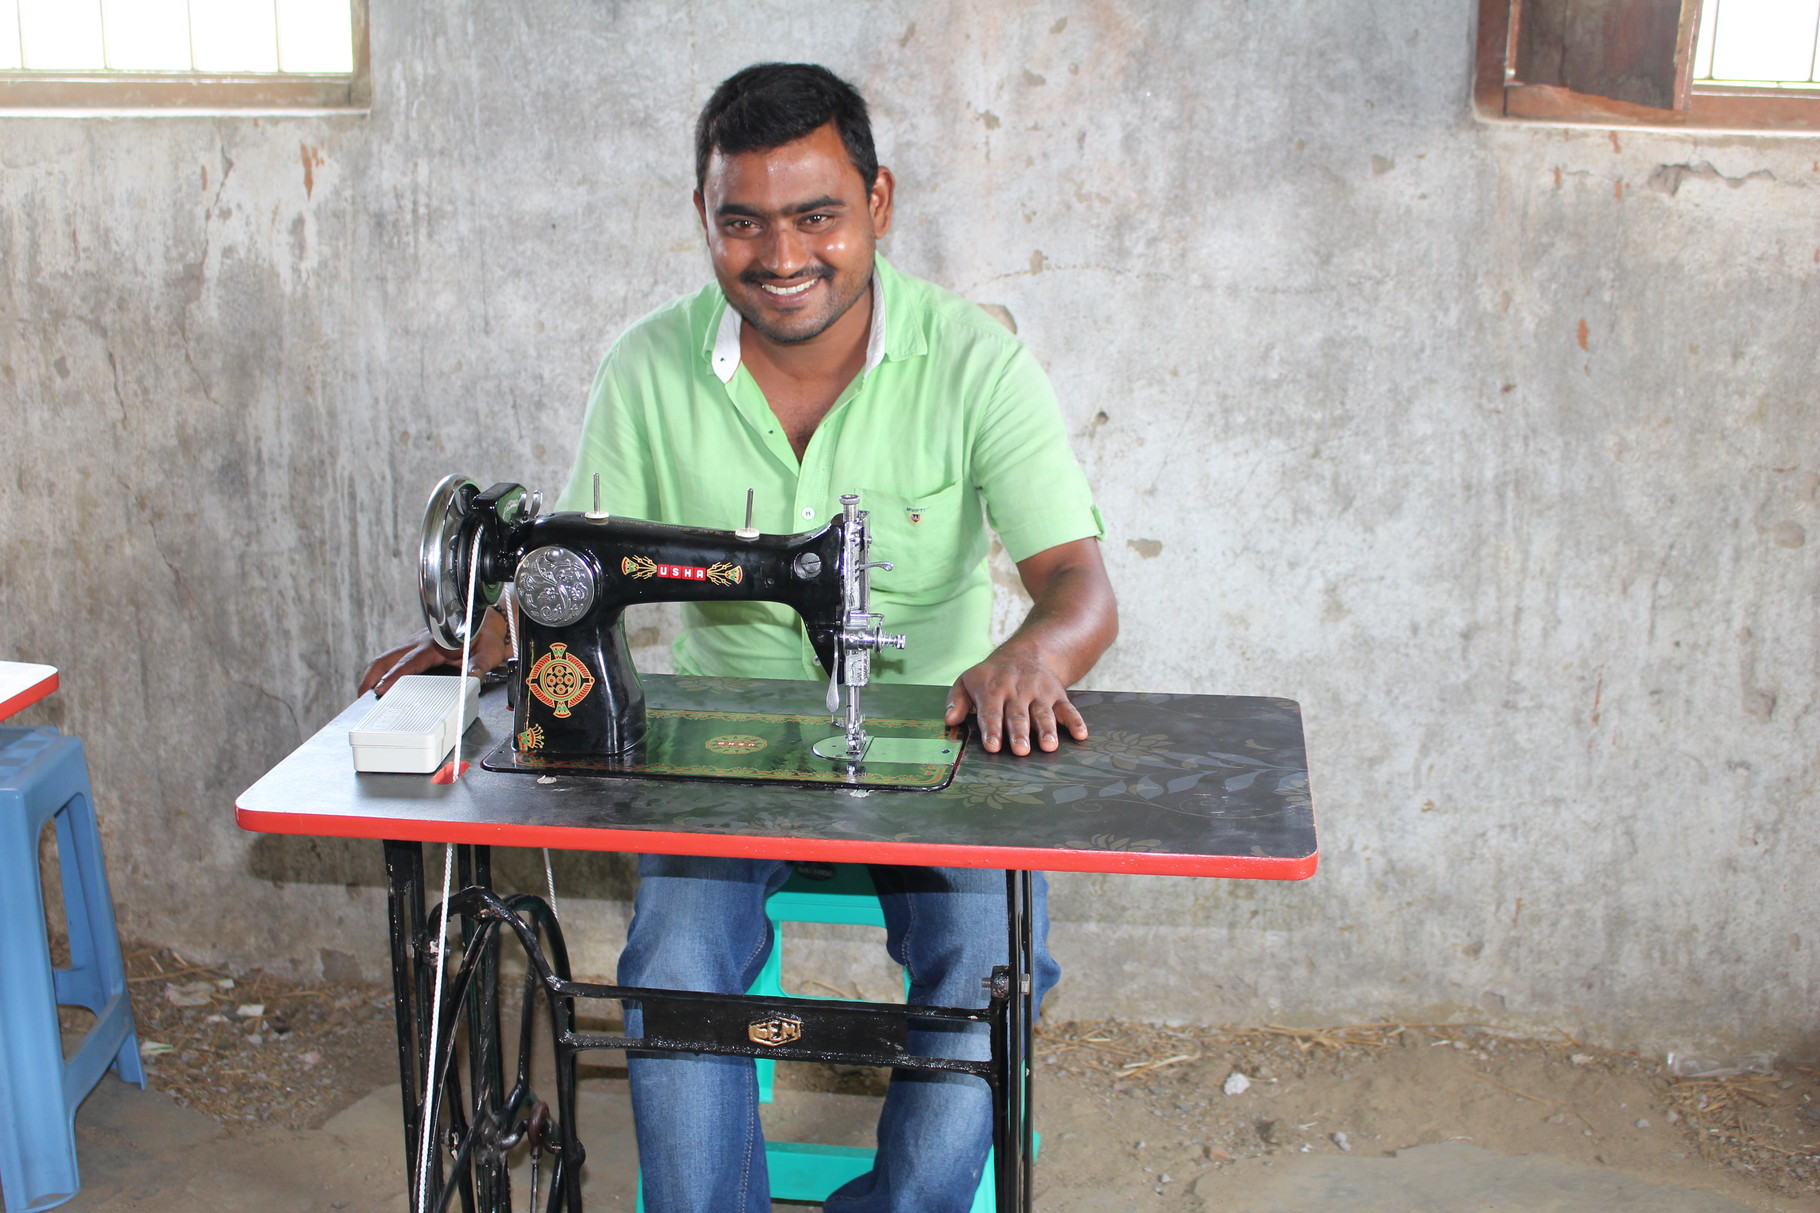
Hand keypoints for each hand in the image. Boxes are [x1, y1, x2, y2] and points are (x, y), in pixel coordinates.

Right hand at [357, 616, 508, 696]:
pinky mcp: (415, 647)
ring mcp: (415, 644)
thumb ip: (479, 665)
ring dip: (374, 674)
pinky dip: (382, 670)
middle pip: (386, 658)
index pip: (408, 663)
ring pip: (386, 658)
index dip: (392, 677)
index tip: (379, 688)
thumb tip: (472, 677)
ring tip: (365, 694)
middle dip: (370, 677)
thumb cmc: (485, 635)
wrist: (486, 619)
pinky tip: (381, 683)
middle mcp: (419, 643)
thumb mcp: (488, 652)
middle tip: (361, 696)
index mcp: (434, 644)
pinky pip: (394, 658)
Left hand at [944, 644, 1088, 755]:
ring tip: (1048, 746)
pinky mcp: (1057, 695)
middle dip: (1019, 733)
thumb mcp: (968, 680)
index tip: (992, 746)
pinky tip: (1081, 735)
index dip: (992, 729)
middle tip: (1021, 750)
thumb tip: (950, 721)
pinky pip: (1068, 708)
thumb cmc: (991, 675)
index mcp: (993, 690)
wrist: (1027, 652)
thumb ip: (956, 701)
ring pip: (1043, 713)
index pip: (991, 712)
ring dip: (1047, 730)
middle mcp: (1017, 692)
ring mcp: (1039, 693)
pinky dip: (1075, 721)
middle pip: (1018, 715)